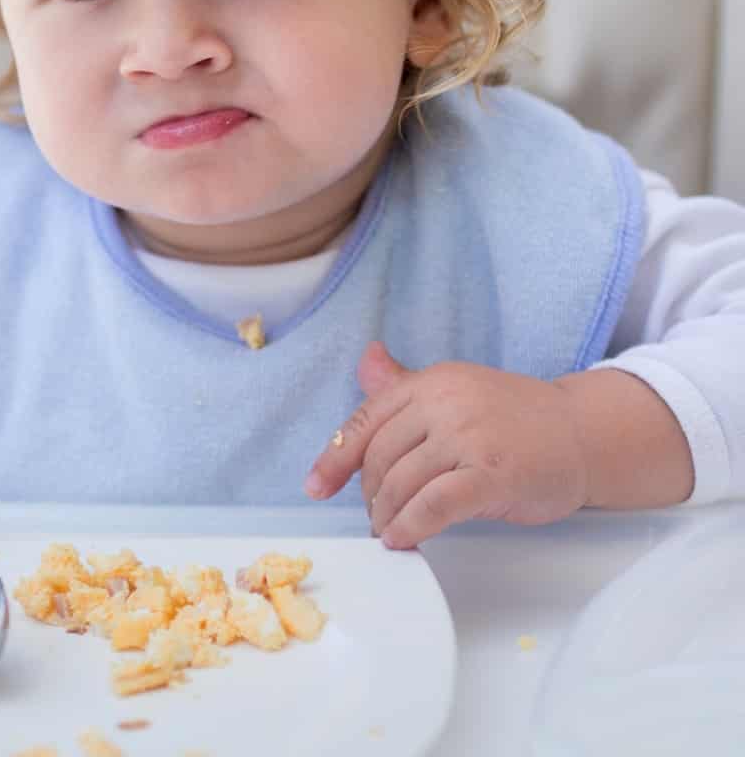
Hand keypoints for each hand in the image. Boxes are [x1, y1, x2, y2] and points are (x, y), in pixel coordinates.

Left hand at [304, 342, 588, 547]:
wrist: (584, 434)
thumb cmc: (516, 420)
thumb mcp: (457, 392)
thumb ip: (407, 387)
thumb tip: (367, 360)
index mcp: (431, 382)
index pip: (366, 420)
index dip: (335, 458)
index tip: (316, 487)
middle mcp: (445, 402)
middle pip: (380, 457)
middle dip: (369, 495)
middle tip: (375, 518)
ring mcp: (470, 436)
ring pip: (403, 482)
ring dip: (387, 516)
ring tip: (391, 533)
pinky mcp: (493, 474)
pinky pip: (435, 505)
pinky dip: (412, 526)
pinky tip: (406, 540)